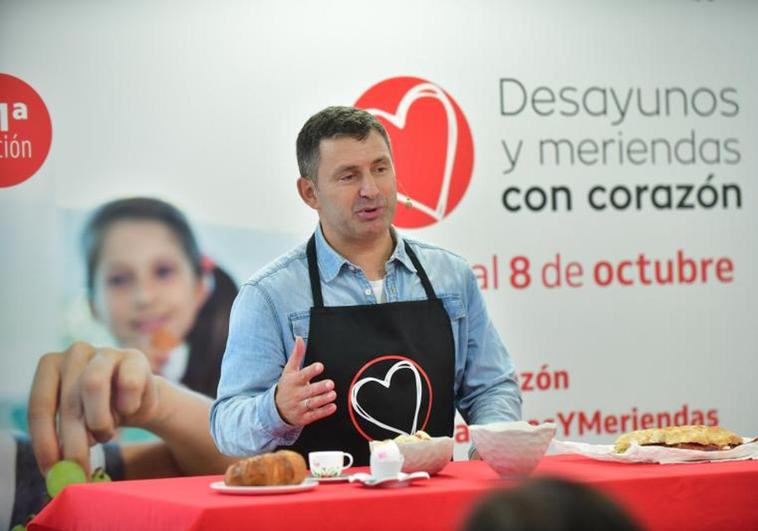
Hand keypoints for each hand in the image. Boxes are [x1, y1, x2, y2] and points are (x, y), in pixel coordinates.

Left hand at [27, 342, 160, 475]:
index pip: (41, 405)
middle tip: (80, 471)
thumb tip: (56, 472)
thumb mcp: (75, 425)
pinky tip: (129, 410)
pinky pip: (129, 384)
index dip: (44, 440)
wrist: (136, 400)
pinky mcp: (134, 357)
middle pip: (68, 402)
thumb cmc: (98, 413)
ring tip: (107, 435)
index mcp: (51, 366)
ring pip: (93, 385)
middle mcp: (74, 353)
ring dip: (100, 421)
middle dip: (74, 443)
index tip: (52, 470)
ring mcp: (105, 352)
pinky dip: (129, 406)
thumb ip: (63, 440)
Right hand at [274, 337, 335, 425]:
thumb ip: (297, 354)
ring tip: (333, 394)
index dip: (311, 371)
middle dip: (320, 387)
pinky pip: (314, 415)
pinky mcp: (304, 417)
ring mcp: (299, 406)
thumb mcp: (289, 370)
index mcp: (293, 381)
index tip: (320, 366)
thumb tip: (299, 338)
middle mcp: (296, 394)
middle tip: (330, 383)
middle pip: (309, 391)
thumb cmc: (287, 386)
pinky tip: (333, 406)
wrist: (277, 409)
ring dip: (324, 399)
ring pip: (313, 403)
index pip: (302, 375)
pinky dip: (324, 411)